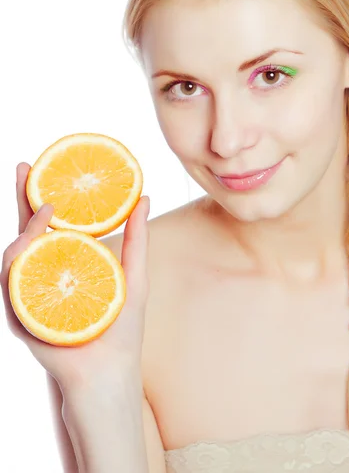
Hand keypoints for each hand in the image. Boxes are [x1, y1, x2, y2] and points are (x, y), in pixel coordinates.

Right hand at [0, 162, 149, 391]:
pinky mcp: (22, 317)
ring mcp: (30, 296)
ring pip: (15, 255)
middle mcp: (44, 276)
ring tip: (43, 209)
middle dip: (21, 198)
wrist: (111, 372)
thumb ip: (136, 239)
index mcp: (67, 264)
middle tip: (24, 168)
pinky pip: (12, 286)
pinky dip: (17, 264)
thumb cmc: (122, 329)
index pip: (49, 225)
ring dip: (25, 228)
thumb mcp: (133, 275)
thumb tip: (144, 197)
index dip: (41, 196)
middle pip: (26, 231)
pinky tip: (26, 244)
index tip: (40, 167)